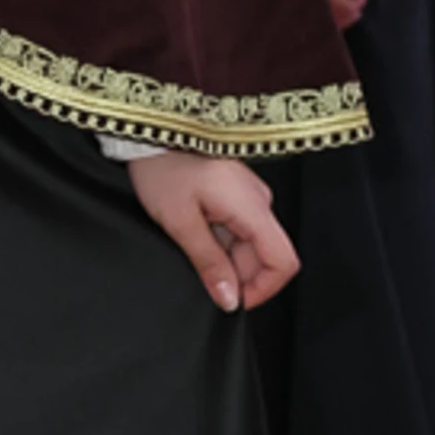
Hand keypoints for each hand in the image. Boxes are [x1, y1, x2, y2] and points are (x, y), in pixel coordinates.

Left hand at [126, 152, 299, 314]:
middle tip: (198, 271)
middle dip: (235, 275)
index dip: (263, 289)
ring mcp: (248, 196)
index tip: (233, 301)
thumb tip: (229, 299)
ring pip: (249, 245)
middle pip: (264, 256)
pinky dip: (218, 241)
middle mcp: (258, 201)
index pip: (283, 261)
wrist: (150, 133)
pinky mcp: (236, 194)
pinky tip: (193, 232)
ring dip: (223, 257)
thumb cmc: (162, 167)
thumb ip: (208, 263)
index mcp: (253, 207)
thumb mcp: (181, 222)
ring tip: (189, 243)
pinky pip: (238, 229)